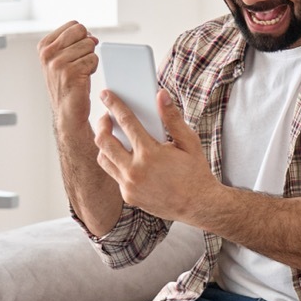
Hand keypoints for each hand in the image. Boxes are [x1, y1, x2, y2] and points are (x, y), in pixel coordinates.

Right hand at [39, 21, 98, 127]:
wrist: (67, 110)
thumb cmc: (69, 82)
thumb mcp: (63, 57)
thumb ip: (73, 41)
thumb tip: (92, 37)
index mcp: (44, 46)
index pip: (74, 25)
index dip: (81, 38)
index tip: (74, 54)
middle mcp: (48, 53)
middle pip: (82, 31)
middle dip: (87, 45)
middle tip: (79, 62)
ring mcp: (57, 63)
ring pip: (89, 45)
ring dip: (89, 59)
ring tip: (79, 72)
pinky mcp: (70, 72)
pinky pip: (93, 58)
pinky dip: (93, 68)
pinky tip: (83, 78)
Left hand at [94, 88, 219, 221]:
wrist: (198, 205)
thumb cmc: (195, 172)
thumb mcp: (189, 142)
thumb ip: (173, 118)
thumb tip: (161, 95)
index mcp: (150, 154)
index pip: (126, 122)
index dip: (114, 105)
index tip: (106, 95)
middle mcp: (135, 171)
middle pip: (104, 141)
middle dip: (102, 125)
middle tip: (107, 118)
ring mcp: (129, 185)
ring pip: (103, 159)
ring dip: (105, 146)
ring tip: (113, 137)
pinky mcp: (128, 196)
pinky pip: (114, 174)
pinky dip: (116, 163)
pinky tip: (126, 157)